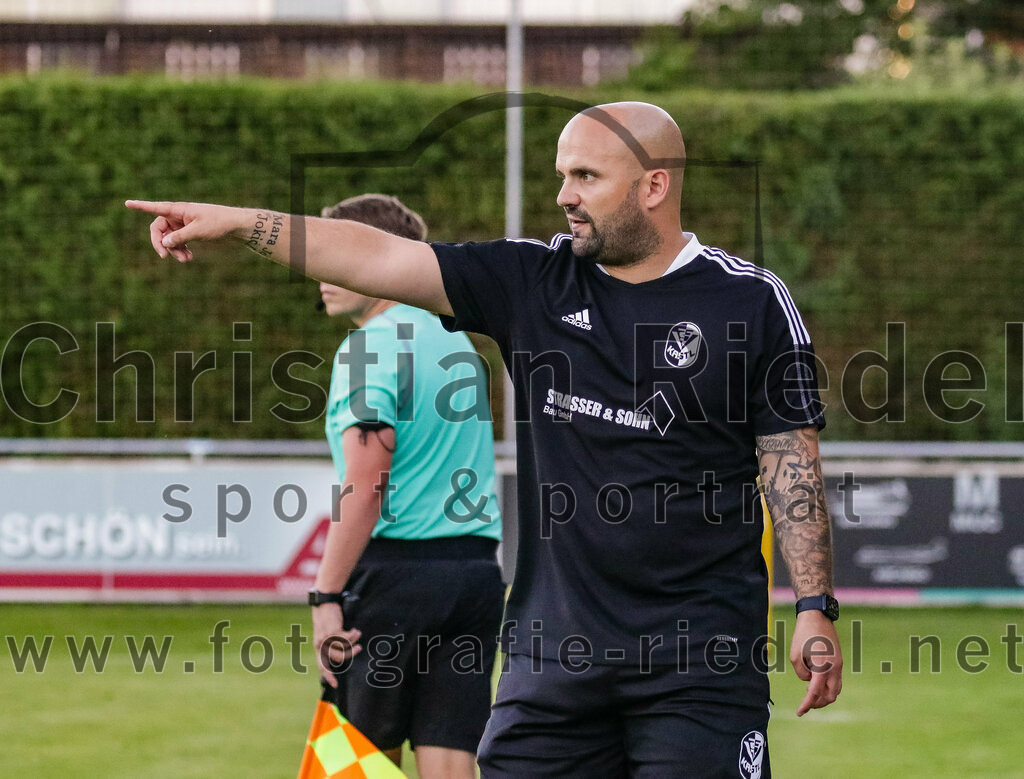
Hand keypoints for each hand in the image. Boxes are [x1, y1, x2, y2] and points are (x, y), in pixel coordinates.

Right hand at [125, 200, 244, 262]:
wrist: (236, 226)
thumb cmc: (218, 223)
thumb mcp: (198, 231)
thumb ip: (179, 237)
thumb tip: (164, 243)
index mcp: (179, 209)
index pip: (155, 207)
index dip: (141, 206)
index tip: (126, 203)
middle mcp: (178, 215)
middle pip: (159, 229)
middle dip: (161, 244)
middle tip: (164, 257)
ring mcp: (183, 224)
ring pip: (169, 239)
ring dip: (174, 250)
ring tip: (186, 260)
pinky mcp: (189, 232)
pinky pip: (178, 242)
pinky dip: (181, 250)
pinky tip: (189, 258)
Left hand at [312, 603, 361, 687]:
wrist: (324, 604)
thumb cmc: (327, 618)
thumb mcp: (326, 632)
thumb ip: (331, 643)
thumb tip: (343, 653)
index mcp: (318, 648)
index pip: (322, 666)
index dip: (329, 676)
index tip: (335, 685)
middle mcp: (320, 645)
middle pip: (338, 658)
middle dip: (351, 654)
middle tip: (359, 648)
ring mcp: (326, 638)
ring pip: (344, 647)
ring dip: (354, 641)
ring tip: (358, 634)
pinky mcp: (332, 631)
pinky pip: (346, 638)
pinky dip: (353, 634)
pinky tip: (355, 630)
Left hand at [790, 610, 842, 716]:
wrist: (817, 616)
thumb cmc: (803, 634)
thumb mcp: (795, 655)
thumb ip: (801, 672)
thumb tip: (808, 681)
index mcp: (823, 667)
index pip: (815, 692)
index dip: (806, 704)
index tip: (799, 712)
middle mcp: (834, 668)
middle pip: (830, 695)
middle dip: (818, 703)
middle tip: (805, 704)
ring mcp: (839, 664)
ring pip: (836, 689)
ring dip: (824, 695)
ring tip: (809, 694)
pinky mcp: (839, 660)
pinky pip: (836, 680)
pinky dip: (827, 686)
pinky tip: (815, 683)